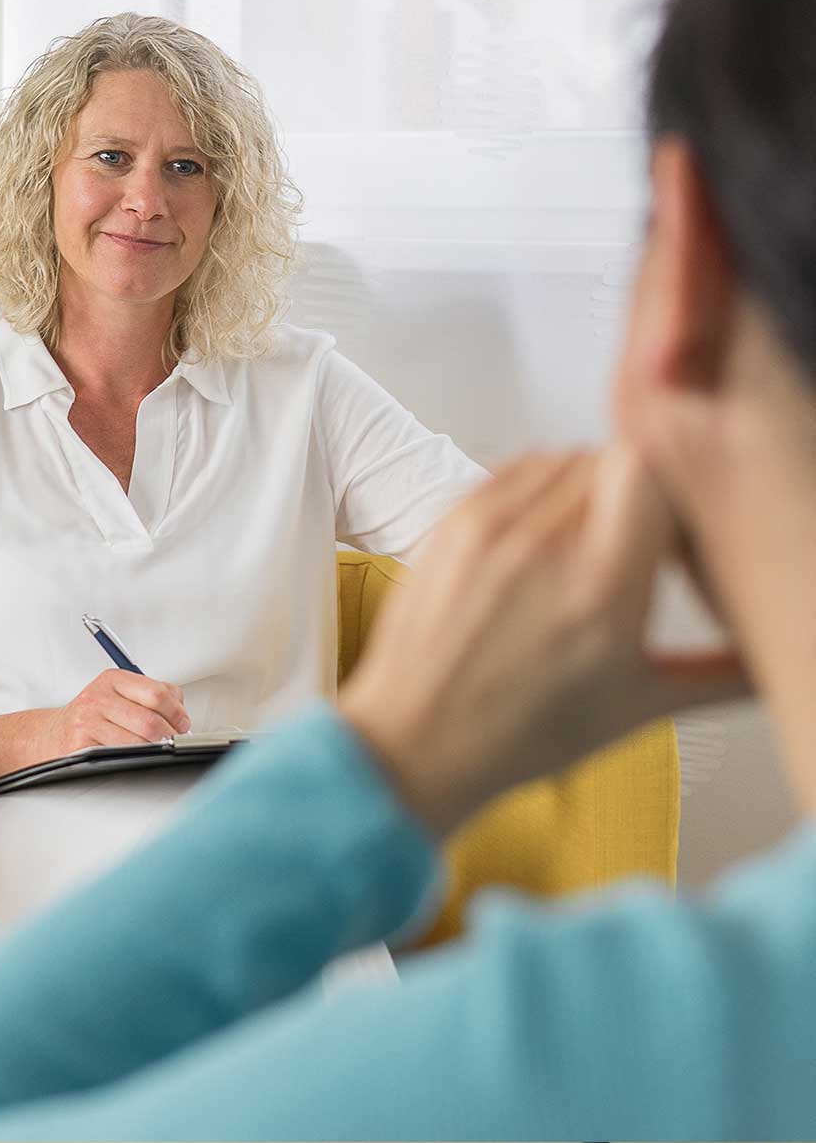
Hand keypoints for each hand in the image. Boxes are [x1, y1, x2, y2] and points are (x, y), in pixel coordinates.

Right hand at [35, 669, 191, 761]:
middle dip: (169, 734)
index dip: (177, 712)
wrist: (53, 733)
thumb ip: (152, 696)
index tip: (183, 723)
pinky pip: (120, 754)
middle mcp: (99, 696)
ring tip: (158, 748)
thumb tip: (181, 713)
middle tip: (174, 740)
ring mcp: (88, 720)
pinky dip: (135, 757)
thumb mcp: (119, 694)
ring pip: (137, 740)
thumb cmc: (93, 714)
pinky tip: (136, 755)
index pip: (157, 693)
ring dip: (154, 748)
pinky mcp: (81, 744)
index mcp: (113, 679)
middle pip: (149, 719)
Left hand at [340, 443, 750, 837]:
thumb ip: (723, 672)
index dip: (675, 484)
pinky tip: (545, 535)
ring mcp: (491, 526)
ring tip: (588, 541)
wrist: (417, 739)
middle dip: (639, 491)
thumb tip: (782, 660)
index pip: (650, 466)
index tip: (679, 524)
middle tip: (639, 539)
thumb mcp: (639, 706)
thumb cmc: (523, 733)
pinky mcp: (454, 517)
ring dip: (589, 485)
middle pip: (614, 457)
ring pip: (567, 455)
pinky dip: (542, 487)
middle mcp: (545, 545)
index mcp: (602, 587)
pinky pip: (518, 467)